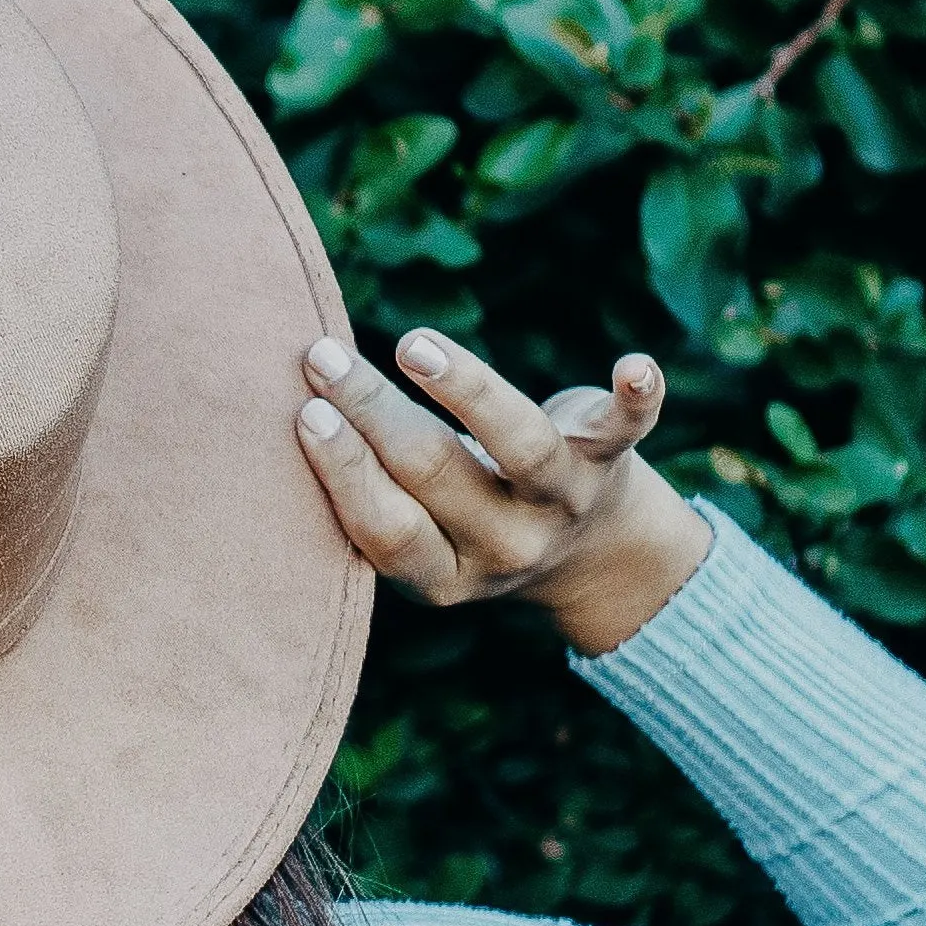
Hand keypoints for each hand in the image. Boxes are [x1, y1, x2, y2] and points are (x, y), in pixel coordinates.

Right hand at [294, 328, 713, 657]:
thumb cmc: (472, 520)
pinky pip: (629, 427)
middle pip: (435, 473)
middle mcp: (507, 547)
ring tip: (414, 347)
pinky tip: (637, 365)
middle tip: (321, 357)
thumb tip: (288, 409)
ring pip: (518, 444)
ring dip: (468, 391)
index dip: (346, 473)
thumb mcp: (424, 535)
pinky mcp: (609, 460)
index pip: (388, 528)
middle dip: (373, 411)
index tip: (303, 414)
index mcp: (444, 578)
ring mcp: (562, 504)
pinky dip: (637, 396)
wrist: (597, 556)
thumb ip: (374, 494)